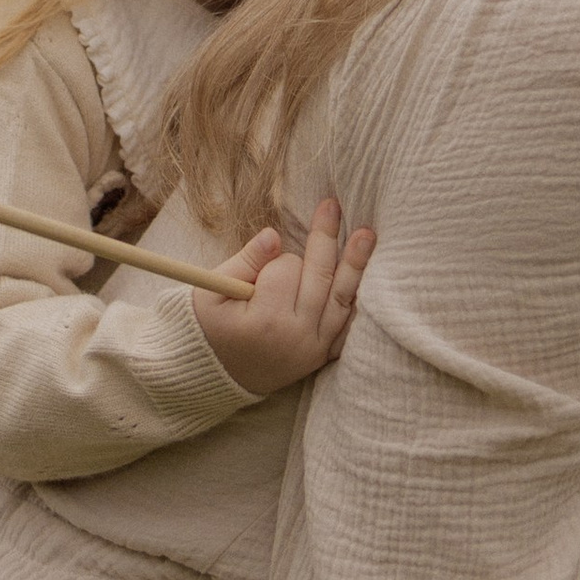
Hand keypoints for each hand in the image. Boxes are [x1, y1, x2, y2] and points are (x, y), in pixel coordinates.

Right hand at [192, 194, 374, 398]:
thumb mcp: (211, 291)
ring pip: (340, 300)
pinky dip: (357, 305)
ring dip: (355, 265)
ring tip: (367, 235)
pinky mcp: (320, 357)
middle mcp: (295, 337)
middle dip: (325, 239)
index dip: (275, 261)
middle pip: (319, 278)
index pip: (286, 271)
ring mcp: (312, 350)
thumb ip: (244, 262)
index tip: (259, 271)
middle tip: (332, 206)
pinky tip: (370, 280)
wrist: (213, 373)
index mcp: (265, 321)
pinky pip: (347, 328)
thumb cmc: (208, 327)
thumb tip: (274, 236)